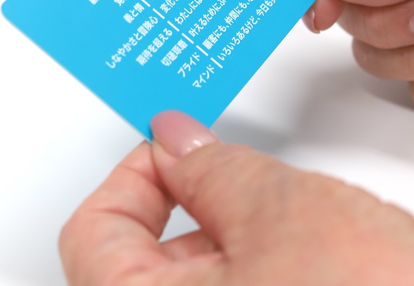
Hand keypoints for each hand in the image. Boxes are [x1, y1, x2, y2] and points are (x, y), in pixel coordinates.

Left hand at [60, 111, 413, 284]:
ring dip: (240, 242)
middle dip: (197, 209)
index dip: (136, 174)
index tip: (176, 147)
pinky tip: (319, 262)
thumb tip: (174, 140)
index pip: (94, 233)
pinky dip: (266, 274)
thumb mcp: (287, 213)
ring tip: (305, 228)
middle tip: (245, 178)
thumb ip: (214, 169)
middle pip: (142, 265)